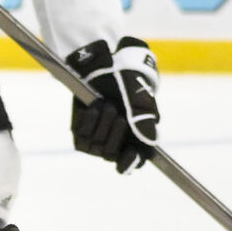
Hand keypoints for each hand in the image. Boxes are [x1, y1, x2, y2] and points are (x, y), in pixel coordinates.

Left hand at [64, 36, 160, 171]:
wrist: (106, 67)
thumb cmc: (129, 84)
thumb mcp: (140, 98)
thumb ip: (144, 119)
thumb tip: (150, 141)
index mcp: (137, 139)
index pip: (134, 161)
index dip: (129, 162)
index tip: (127, 158)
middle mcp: (116, 143)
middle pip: (110, 154)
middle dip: (114, 133)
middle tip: (118, 111)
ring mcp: (97, 139)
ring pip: (95, 146)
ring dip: (101, 122)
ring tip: (106, 103)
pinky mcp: (80, 132)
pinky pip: (81, 136)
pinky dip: (88, 120)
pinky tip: (94, 106)